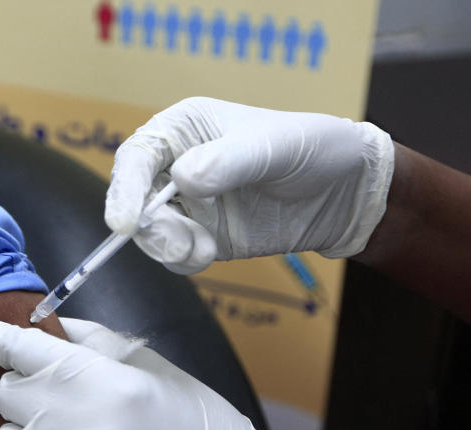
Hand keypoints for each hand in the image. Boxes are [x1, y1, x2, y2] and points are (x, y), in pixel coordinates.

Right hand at [106, 97, 394, 272]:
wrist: (346, 194)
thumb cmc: (312, 150)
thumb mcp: (274, 148)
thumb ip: (228, 162)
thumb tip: (182, 180)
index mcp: (184, 129)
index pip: (137, 156)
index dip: (124, 189)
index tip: (125, 223)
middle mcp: (177, 165)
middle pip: (134, 200)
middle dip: (150, 227)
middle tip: (181, 243)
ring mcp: (188, 204)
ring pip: (150, 232)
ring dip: (168, 247)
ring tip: (203, 250)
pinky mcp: (201, 236)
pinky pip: (173, 254)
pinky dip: (182, 261)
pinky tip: (208, 254)